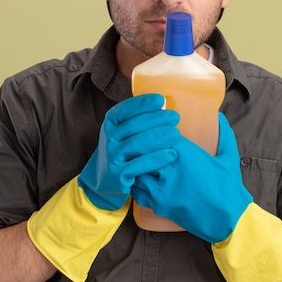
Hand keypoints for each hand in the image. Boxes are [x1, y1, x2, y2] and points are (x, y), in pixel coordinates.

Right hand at [78, 94, 180, 209]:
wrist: (105, 181)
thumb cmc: (122, 152)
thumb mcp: (123, 133)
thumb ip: (138, 120)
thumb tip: (163, 105)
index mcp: (110, 123)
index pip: (125, 109)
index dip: (142, 103)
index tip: (160, 100)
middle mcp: (109, 138)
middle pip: (133, 125)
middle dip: (156, 119)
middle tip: (175, 117)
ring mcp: (112, 156)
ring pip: (136, 144)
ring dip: (158, 137)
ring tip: (176, 134)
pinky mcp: (117, 174)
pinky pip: (139, 165)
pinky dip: (156, 159)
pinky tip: (171, 154)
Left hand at [132, 112, 252, 242]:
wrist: (230, 221)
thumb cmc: (230, 189)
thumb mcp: (229, 157)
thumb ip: (223, 135)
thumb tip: (219, 117)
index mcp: (186, 155)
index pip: (158, 134)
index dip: (155, 128)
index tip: (156, 127)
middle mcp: (171, 171)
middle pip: (142, 150)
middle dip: (141, 145)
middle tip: (140, 141)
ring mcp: (162, 190)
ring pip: (135, 170)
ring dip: (136, 164)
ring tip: (138, 160)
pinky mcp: (159, 205)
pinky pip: (137, 191)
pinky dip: (136, 183)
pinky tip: (140, 179)